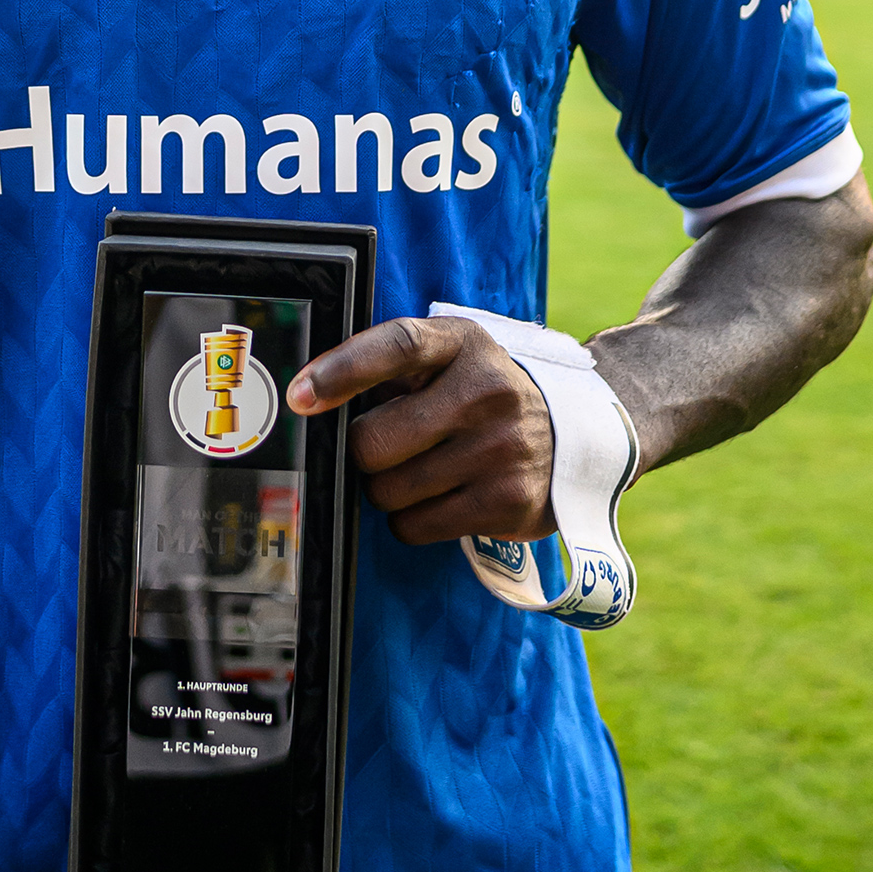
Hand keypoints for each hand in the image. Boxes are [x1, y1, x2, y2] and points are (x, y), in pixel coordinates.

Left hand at [289, 317, 554, 546]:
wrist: (572, 439)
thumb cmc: (480, 396)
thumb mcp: (449, 359)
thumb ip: (387, 368)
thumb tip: (308, 397)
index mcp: (463, 344)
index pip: (397, 347)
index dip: (341, 370)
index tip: (300, 396)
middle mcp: (488, 392)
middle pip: (373, 442)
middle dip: (366, 452)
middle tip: (389, 446)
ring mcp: (502, 449)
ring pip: (388, 491)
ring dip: (387, 489)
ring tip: (421, 470)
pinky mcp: (508, 502)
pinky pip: (414, 527)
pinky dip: (410, 519)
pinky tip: (439, 497)